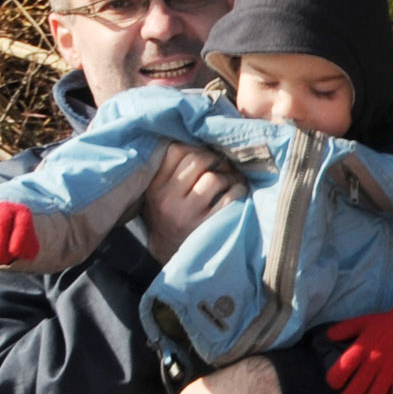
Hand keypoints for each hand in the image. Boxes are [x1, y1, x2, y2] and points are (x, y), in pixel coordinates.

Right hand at [142, 142, 237, 263]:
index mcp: (154, 186)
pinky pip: (231, 198)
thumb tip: (199, 139)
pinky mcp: (207, 226)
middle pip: (197, 159)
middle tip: (221, 165)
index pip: (175, 150)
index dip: (195, 146)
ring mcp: (187, 214)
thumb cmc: (169, 215)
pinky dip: (239, 191)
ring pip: (214, 177)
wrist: (171, 254)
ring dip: (228, 176)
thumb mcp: (159, 192)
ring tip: (229, 182)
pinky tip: (237, 194)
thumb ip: (170, 168)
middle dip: (214, 158)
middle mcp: (167, 199)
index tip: (204, 154)